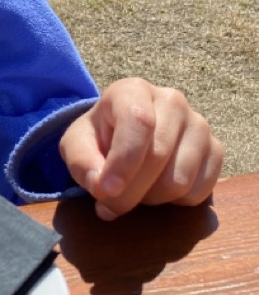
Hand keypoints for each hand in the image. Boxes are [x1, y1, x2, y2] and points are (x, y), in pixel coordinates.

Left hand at [59, 78, 222, 220]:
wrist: (125, 135)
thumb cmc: (100, 138)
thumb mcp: (77, 144)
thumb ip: (81, 162)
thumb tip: (101, 186)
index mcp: (133, 90)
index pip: (138, 121)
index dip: (123, 162)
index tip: (106, 191)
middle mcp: (172, 101)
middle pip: (158, 156)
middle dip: (130, 192)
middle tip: (109, 204)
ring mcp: (199, 125)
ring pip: (179, 180)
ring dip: (151, 198)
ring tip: (134, 189)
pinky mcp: (216, 150)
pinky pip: (199, 191)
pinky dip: (174, 202)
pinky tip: (158, 188)